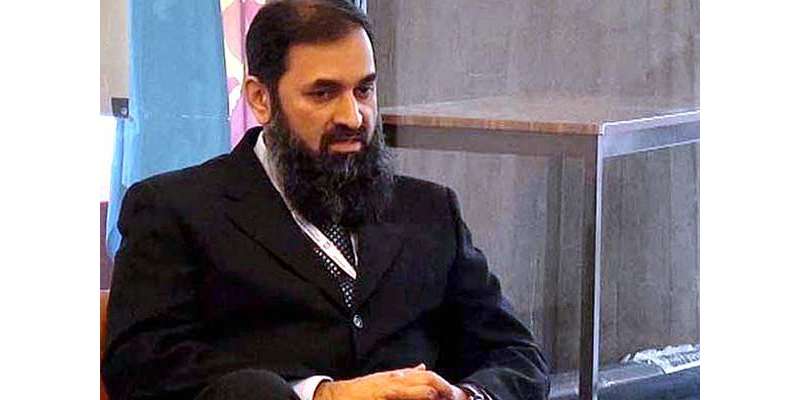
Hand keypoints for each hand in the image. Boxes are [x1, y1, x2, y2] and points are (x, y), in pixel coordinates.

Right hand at [314, 364, 468, 399]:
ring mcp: (392, 389)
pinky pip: (407, 395)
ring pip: (424, 389)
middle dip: (448, 390)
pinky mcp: (385, 396)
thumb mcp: (386, 380)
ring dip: (438, 394)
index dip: (447, 386)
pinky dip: (421, 397)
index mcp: (400, 377)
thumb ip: (406, 376)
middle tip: (461, 399)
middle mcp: (398, 380)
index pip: (430, 377)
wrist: (337, 397)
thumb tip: (422, 368)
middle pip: (431, 380)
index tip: (460, 397)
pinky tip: (429, 399)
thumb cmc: (362, 392)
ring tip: (451, 399)